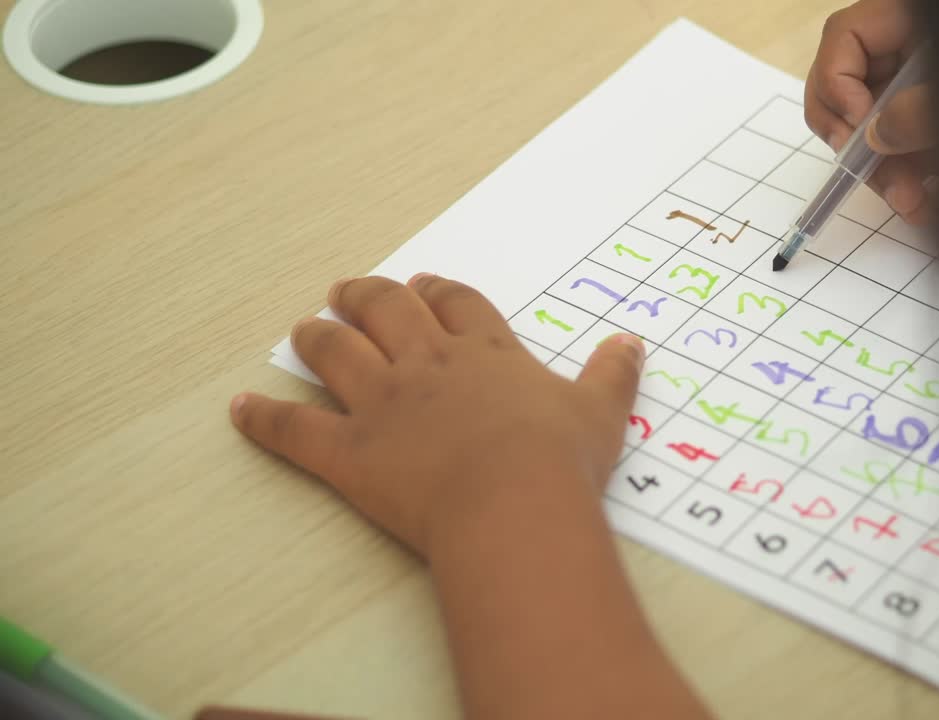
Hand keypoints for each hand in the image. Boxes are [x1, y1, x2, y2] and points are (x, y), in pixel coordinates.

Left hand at [230, 274, 644, 557]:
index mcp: (485, 354)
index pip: (456, 303)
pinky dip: (264, 420)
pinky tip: (241, 410)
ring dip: (318, 337)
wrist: (513, 501)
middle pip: (386, 310)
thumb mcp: (601, 413)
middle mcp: (427, 366)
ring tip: (307, 330)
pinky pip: (294, 430)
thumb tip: (632, 342)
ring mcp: (382, 405)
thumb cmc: (560, 460)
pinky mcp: (348, 453)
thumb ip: (612, 374)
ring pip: (335, 353)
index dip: (437, 290)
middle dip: (364, 296)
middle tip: (349, 291)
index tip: (425, 284)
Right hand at [805, 0, 935, 223]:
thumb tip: (874, 141)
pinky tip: (921, 199)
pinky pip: (895, 140)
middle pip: (844, 87)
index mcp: (905, 16)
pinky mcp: (925, 113)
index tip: (860, 130)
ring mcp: (911, 79)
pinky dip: (901, 170)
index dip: (839, 85)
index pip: (844, 37)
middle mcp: (902, 45)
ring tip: (911, 204)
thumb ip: (922, 112)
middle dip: (854, 141)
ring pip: (867, 123)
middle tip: (877, 181)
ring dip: (880, 169)